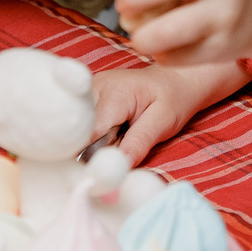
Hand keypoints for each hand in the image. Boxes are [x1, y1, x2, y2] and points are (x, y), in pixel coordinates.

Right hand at [90, 60, 249, 164]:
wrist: (174, 79)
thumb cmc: (172, 98)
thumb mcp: (164, 122)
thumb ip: (140, 142)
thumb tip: (118, 166)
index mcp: (115, 93)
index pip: (90, 131)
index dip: (94, 154)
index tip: (102, 171)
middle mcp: (96, 86)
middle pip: (79, 128)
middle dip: (93, 147)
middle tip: (116, 150)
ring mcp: (89, 89)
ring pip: (77, 125)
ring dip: (91, 139)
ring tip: (116, 136)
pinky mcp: (87, 95)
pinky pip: (80, 120)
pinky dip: (91, 132)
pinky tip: (109, 131)